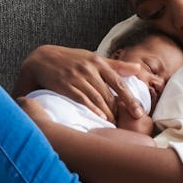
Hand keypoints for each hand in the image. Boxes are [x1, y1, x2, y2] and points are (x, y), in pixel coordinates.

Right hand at [14, 45, 143, 122]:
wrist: (42, 59)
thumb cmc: (72, 60)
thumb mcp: (93, 58)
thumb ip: (116, 65)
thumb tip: (139, 69)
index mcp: (98, 62)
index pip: (119, 82)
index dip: (130, 99)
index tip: (139, 112)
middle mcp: (89, 69)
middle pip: (109, 93)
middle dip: (120, 110)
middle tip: (129, 122)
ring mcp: (77, 77)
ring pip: (97, 98)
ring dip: (107, 113)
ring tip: (115, 124)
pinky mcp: (65, 85)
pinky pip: (82, 99)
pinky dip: (92, 109)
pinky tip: (100, 118)